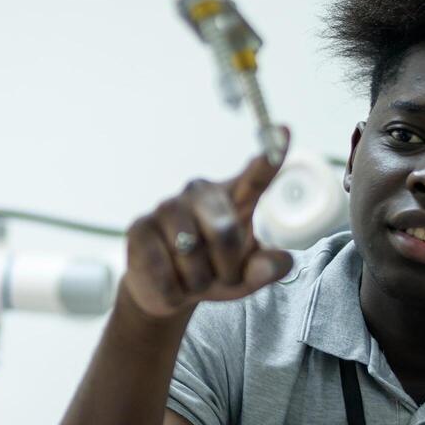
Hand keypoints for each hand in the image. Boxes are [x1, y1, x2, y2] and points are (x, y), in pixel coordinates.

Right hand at [121, 131, 293, 320]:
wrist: (167, 293)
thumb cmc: (213, 274)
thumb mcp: (247, 277)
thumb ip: (267, 269)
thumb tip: (272, 265)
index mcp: (234, 199)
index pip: (256, 178)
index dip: (270, 158)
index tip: (284, 131)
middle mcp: (200, 194)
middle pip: (223, 230)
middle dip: (227, 267)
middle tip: (222, 277)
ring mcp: (167, 208)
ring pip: (190, 253)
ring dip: (197, 281)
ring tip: (193, 280)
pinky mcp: (140, 228)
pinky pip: (162, 270)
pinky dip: (173, 290)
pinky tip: (171, 285)